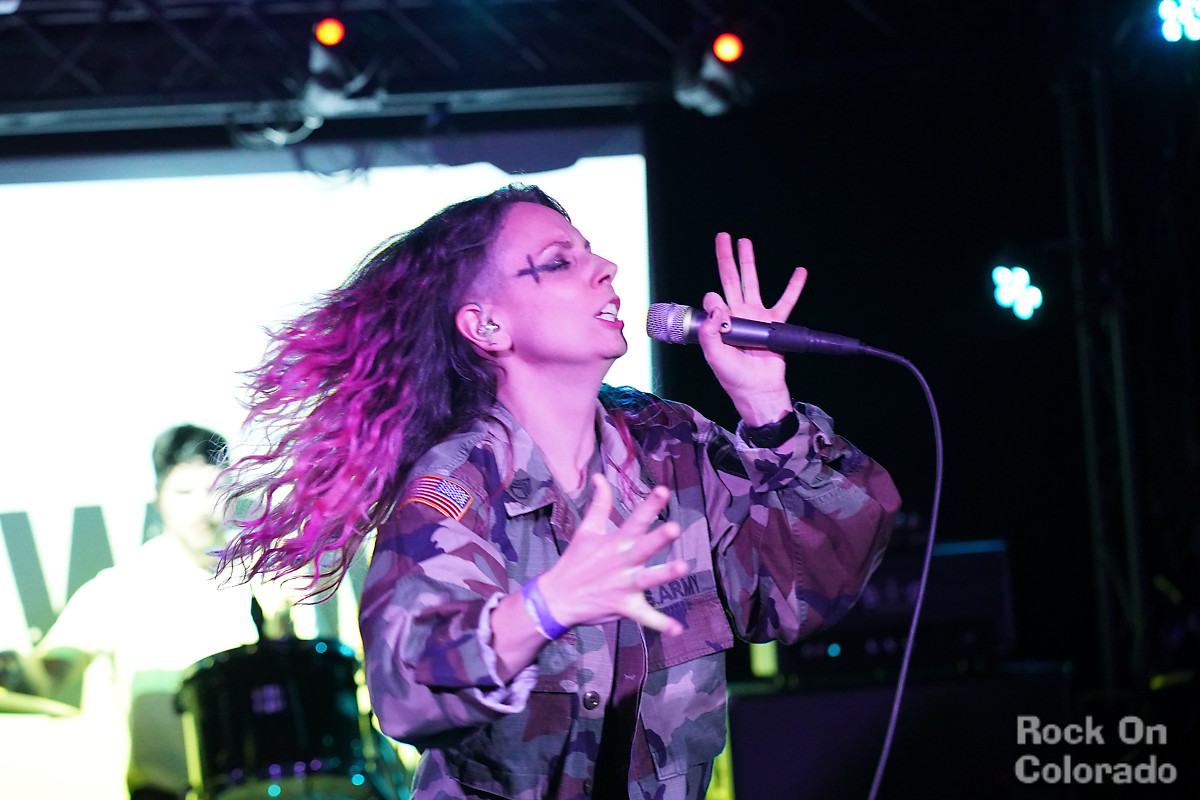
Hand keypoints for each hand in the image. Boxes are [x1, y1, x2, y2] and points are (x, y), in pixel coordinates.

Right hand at [538, 476, 688, 635]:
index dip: (649, 505)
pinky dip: (661, 624)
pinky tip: (678, 629)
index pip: (634, 520)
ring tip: (683, 568)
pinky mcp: (624, 607)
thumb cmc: (575, 561)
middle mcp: (622, 562)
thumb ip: (599, 504)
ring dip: (664, 574)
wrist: (557, 597)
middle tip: (674, 528)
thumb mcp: (586, 530)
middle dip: (657, 538)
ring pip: (647, 579)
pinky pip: (645, 617)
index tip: (663, 491)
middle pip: (643, 547)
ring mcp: (623, 585)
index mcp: (615, 542)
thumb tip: (599, 476)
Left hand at [698, 233, 806, 424]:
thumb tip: (714, 302)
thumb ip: (709, 331)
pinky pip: (786, 301)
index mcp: (720, 322)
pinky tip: (800, 271)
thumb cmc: (734, 377)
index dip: (714, 301)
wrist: (758, 390)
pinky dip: (794, 286)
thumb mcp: (714, 356)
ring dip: (749, 262)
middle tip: (722, 236)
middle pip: (730, 280)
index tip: (719, 311)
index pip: (713, 300)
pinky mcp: (774, 323)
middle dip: (725, 258)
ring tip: (745, 242)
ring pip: (752, 283)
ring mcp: (755, 316)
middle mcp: (736, 314)